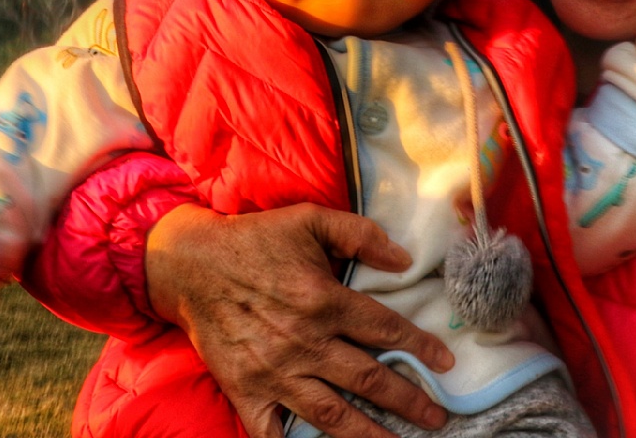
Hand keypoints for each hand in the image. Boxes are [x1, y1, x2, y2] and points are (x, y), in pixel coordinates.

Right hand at [147, 203, 453, 437]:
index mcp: (323, 299)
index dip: (420, 347)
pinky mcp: (245, 389)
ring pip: (332, 413)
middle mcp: (304, 341)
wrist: (189, 263)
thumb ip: (360, 234)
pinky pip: (272, 430)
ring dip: (369, 433)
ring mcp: (274, 371)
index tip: (446, 364)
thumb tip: (404, 259)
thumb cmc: (253, 239)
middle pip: (368, 379)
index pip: (385, 329)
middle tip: (436, 417)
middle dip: (408, 401)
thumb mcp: (308, 219)